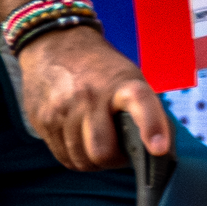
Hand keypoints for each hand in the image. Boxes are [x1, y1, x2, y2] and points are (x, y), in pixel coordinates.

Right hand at [17, 27, 171, 171]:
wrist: (54, 45)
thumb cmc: (101, 71)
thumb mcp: (130, 79)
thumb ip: (147, 113)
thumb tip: (164, 152)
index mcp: (122, 83)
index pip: (140, 102)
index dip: (151, 127)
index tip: (159, 149)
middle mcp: (91, 95)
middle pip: (102, 151)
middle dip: (113, 160)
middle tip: (118, 150)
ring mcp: (63, 108)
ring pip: (82, 160)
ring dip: (94, 160)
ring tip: (98, 142)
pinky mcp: (43, 120)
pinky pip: (64, 157)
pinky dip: (76, 156)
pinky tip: (80, 140)